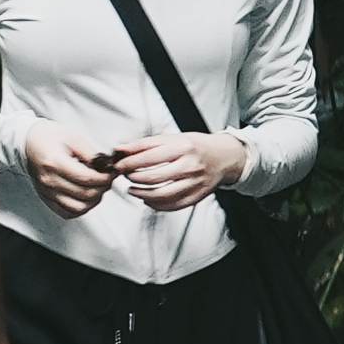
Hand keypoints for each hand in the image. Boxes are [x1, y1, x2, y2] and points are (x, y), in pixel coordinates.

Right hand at [14, 125, 117, 217]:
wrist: (29, 143)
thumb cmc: (50, 137)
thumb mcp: (73, 137)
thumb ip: (91, 154)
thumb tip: (107, 167)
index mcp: (55, 163)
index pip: (86, 178)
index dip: (104, 178)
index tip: (111, 172)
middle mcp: (49, 181)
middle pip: (85, 194)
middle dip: (102, 188)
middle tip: (107, 178)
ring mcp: (47, 192)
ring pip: (78, 208)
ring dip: (93, 200)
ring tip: (97, 187)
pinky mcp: (47, 199)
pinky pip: (67, 213)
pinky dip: (81, 208)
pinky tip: (85, 196)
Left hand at [109, 130, 248, 209]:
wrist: (224, 157)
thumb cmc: (196, 145)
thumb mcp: (172, 138)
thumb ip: (145, 144)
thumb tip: (120, 149)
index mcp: (183, 147)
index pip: (149, 157)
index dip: (130, 163)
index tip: (119, 165)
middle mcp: (190, 166)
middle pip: (154, 178)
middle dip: (134, 178)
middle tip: (126, 175)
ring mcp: (195, 183)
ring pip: (162, 195)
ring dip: (142, 194)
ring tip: (133, 189)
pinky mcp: (197, 196)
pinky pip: (173, 205)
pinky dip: (156, 205)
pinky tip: (148, 199)